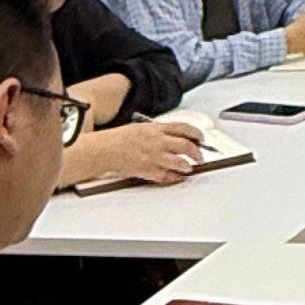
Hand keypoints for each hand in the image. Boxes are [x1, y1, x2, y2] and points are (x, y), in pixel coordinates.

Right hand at [74, 118, 207, 185]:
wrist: (104, 150)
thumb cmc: (118, 139)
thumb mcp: (142, 128)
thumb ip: (159, 132)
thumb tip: (173, 136)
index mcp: (157, 129)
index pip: (185, 128)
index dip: (196, 133)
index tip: (201, 138)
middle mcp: (158, 142)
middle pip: (186, 146)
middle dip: (197, 152)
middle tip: (200, 156)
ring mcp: (154, 157)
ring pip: (180, 162)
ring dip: (188, 166)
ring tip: (190, 167)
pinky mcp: (148, 171)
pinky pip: (166, 176)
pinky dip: (174, 177)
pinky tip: (177, 177)